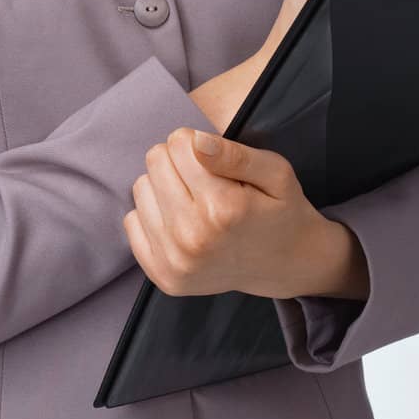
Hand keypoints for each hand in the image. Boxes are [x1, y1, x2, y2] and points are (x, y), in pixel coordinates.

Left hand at [123, 125, 328, 298]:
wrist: (286, 264)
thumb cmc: (281, 210)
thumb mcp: (276, 172)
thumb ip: (236, 155)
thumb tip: (197, 142)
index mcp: (223, 207)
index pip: (178, 143)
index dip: (198, 143)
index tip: (216, 160)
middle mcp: (193, 237)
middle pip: (155, 162)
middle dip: (179, 161)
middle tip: (205, 179)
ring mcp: (175, 261)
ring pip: (140, 188)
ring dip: (165, 187)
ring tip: (195, 200)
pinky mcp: (163, 276)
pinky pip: (132, 221)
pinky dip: (154, 215)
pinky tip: (182, 221)